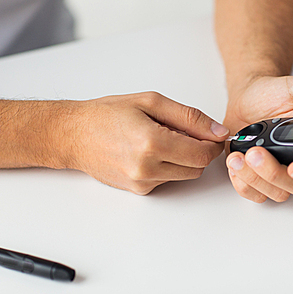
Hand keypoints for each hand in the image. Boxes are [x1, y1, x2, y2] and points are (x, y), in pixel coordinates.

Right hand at [65, 92, 228, 194]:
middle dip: (199, 151)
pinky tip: (151, 152)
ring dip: (184, 159)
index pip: (203, 154)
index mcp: (153, 143)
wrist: (74, 135)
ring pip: (185, 175)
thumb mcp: (151, 102)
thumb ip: (190, 117)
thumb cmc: (107, 114)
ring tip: (162, 139)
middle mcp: (148, 168)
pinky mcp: (139, 191)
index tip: (209, 133)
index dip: (212, 143)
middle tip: (182, 132)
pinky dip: (168, 167)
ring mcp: (142, 183)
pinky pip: (168, 180)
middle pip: (198, 168)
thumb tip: (218, 132)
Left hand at [224, 76, 292, 202]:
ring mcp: (276, 174)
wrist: (247, 95)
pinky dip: (242, 183)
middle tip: (256, 152)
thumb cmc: (275, 93)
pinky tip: (236, 164)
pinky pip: (253, 194)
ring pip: (274, 193)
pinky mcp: (255, 177)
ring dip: (254, 178)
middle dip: (274, 173)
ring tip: (239, 157)